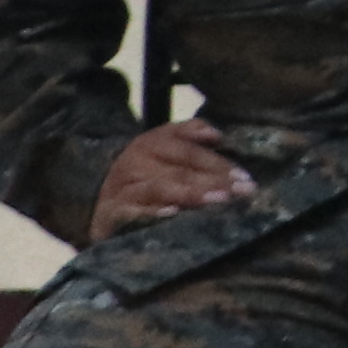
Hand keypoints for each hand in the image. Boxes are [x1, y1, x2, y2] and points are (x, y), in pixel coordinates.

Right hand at [87, 120, 255, 245]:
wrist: (102, 202)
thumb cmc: (146, 176)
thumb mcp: (165, 150)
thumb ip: (189, 134)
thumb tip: (215, 133)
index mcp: (150, 144)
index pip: (188, 152)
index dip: (218, 164)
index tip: (245, 178)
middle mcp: (133, 162)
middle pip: (179, 171)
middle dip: (213, 182)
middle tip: (241, 192)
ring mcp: (120, 188)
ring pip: (158, 188)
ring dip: (189, 194)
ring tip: (217, 200)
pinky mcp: (109, 214)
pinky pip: (130, 212)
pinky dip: (151, 213)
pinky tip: (172, 214)